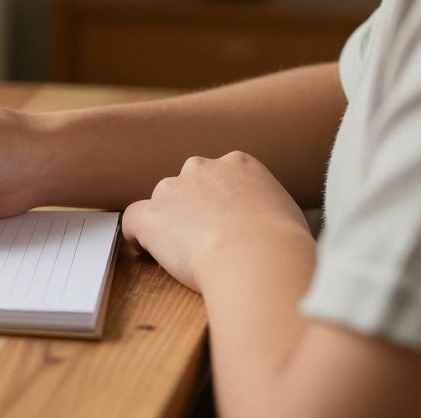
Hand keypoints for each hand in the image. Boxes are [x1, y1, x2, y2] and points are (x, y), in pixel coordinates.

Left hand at [122, 151, 311, 291]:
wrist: (257, 255)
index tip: (224, 220)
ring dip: (170, 222)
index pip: (220, 174)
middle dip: (194, 208)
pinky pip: (133, 220)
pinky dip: (138, 235)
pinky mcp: (152, 215)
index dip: (219, 199)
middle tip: (208, 239)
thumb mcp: (287, 211)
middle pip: (188, 185)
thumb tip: (266, 221)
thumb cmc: (282, 243)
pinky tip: (146, 250)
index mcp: (239, 163)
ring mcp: (172, 189)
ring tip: (187, 252)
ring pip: (163, 203)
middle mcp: (201, 168)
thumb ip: (266, 205)